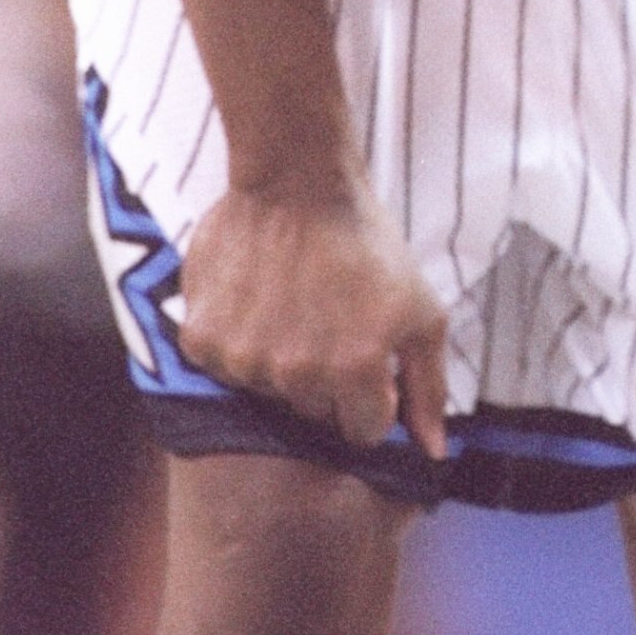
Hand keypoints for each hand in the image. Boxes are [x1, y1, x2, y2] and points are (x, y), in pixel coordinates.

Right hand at [177, 178, 448, 456]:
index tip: (364, 358)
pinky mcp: (203, 341)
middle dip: (325, 380)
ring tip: (290, 305)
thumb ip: (428, 388)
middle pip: (313, 413)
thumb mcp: (421, 311)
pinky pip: (222, 368)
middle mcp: (296, 376)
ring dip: (278, 361)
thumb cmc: (365, 244)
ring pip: (266, 393)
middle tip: (327, 323)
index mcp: (355, 373)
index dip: (370, 398)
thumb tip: (433, 453)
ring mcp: (245, 361)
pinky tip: (254, 300)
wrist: (296, 181)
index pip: (363, 431)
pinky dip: (236, 341)